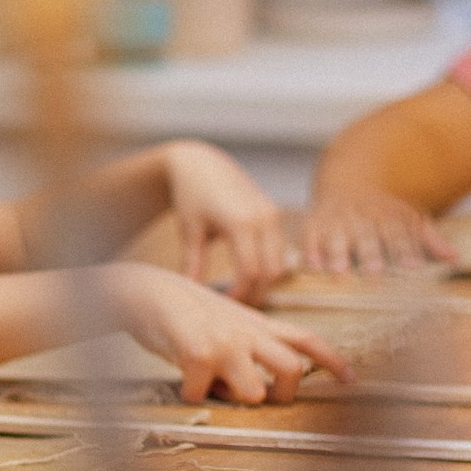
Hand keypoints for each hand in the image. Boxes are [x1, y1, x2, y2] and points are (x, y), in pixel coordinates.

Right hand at [102, 261, 351, 404]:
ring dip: (230, 397)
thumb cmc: (181, 311)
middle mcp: (248, 332)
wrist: (144, 290)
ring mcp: (226, 344)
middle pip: (291, 370)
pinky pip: (203, 395)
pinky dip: (190, 394)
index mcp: (257, 324)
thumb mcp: (225, 318)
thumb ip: (247, 344)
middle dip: (282, 394)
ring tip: (210, 381)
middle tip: (261, 396)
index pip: (306, 339)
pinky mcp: (200, 355)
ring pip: (254, 393)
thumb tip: (255, 389)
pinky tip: (181, 377)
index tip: (352, 380)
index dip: (333, 361)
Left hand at [163, 140, 288, 302]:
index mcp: (241, 221)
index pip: (250, 271)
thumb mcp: (190, 229)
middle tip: (235, 306)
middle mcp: (263, 218)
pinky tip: (249, 276)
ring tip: (242, 293)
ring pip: (281, 263)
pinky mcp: (274, 214)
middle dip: (256, 293)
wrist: (202, 164)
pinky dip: (269, 266)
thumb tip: (194, 294)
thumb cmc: (191, 195)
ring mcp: (272, 215)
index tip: (225, 304)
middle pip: (271, 271)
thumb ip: (193, 263)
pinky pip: (280, 250)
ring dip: (265, 282)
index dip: (240, 293)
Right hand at [301, 186, 456, 273]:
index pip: (399, 234)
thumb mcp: (407, 219)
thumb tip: (455, 258)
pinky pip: (310, 237)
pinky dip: (310, 251)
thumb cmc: (382, 212)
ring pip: (337, 237)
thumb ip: (429, 239)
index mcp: (388, 216)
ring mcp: (337, 220)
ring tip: (339, 273)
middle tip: (374, 275)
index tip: (413, 268)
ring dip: (337, 255)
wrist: (348, 181)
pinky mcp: (314, 223)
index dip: (406, 251)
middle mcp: (362, 217)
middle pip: (367, 237)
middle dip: (370, 255)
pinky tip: (311, 267)